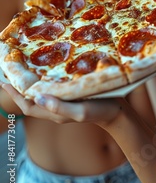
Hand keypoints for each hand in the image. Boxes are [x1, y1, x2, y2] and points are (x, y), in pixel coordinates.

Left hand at [1, 82, 122, 125]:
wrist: (118, 113)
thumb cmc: (100, 111)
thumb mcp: (80, 111)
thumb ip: (59, 108)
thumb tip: (38, 98)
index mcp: (54, 113)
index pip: (28, 105)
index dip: (15, 94)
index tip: (4, 80)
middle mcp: (56, 108)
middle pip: (31, 99)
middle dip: (19, 88)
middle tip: (10, 71)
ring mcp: (64, 103)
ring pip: (41, 94)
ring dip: (30, 84)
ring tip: (24, 70)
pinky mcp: (71, 97)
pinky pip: (52, 90)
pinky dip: (44, 82)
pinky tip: (47, 71)